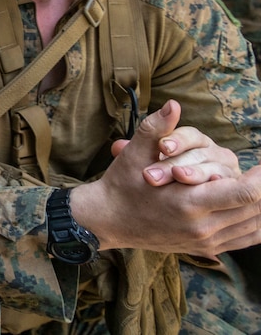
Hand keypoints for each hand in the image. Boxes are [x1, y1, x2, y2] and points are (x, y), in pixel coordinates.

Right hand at [71, 100, 260, 256]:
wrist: (109, 220)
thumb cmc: (122, 185)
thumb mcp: (133, 155)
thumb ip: (156, 129)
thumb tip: (173, 104)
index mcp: (187, 202)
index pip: (244, 193)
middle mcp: (202, 227)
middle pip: (255, 208)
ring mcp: (206, 241)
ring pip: (254, 225)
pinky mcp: (207, 249)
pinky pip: (245, 239)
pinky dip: (258, 224)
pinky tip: (258, 210)